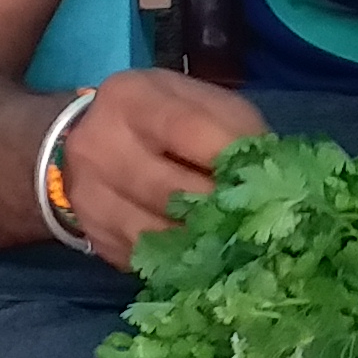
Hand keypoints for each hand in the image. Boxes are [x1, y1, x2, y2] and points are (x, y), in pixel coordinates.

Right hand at [51, 67, 263, 264]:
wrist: (97, 139)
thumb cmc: (168, 118)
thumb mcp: (204, 106)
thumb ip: (236, 133)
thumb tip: (269, 183)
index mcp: (132, 98)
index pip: (188, 130)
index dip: (229, 160)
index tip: (263, 181)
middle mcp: (99, 144)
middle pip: (170, 190)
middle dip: (219, 209)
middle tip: (254, 220)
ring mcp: (89, 194)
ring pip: (157, 233)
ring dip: (201, 242)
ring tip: (234, 240)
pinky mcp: (94, 234)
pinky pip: (145, 256)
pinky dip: (180, 259)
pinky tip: (203, 253)